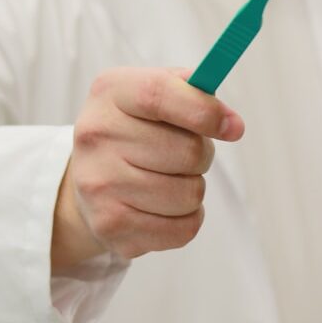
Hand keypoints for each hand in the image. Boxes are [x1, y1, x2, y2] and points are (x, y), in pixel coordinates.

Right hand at [51, 67, 244, 269]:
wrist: (88, 180)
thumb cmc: (136, 131)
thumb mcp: (155, 95)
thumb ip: (194, 92)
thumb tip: (232, 124)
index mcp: (110, 93)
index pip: (158, 95)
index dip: (203, 111)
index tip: (233, 127)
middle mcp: (97, 136)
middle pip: (187, 152)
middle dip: (202, 156)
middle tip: (187, 157)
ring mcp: (100, 184)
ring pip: (190, 194)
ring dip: (193, 189)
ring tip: (169, 181)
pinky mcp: (111, 226)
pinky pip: (183, 229)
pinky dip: (187, 219)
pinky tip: (164, 207)